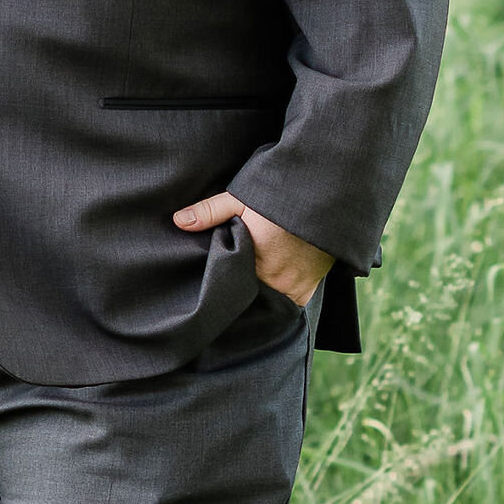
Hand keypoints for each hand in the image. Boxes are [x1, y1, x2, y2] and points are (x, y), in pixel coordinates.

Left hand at [172, 192, 333, 306]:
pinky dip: (281, 301)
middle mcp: (272, 280)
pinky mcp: (309, 289)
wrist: (325, 198)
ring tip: (250, 291)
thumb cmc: (281, 198)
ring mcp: (292, 288)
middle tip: (231, 287)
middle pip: (248, 296)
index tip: (213, 286)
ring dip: (259, 298)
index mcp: (251, 262)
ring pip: (267, 302)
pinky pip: (290, 305)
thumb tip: (178, 221)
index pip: (229, 285)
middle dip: (238, 293)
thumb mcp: (242, 199)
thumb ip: (210, 212)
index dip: (221, 285)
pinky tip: (272, 293)